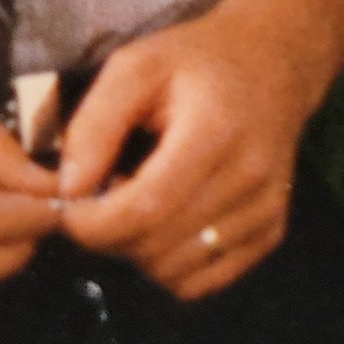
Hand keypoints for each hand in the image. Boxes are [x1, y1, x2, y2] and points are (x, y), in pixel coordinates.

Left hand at [52, 0, 336, 300]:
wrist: (274, 62)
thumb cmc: (197, 60)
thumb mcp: (136, 67)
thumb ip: (95, 124)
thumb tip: (69, 190)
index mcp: (214, 132)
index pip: (144, 210)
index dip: (92, 223)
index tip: (70, 205)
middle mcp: (249, 179)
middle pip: (156, 247)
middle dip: (109, 236)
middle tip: (102, 197)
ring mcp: (266, 211)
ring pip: (176, 273)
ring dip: (139, 252)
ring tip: (138, 203)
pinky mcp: (270, 233)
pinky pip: (202, 282)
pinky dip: (170, 266)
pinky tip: (167, 221)